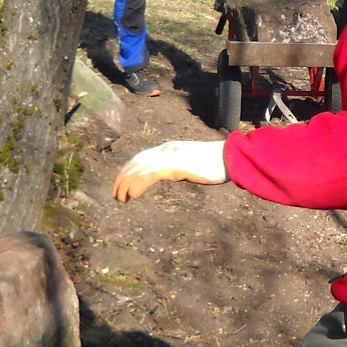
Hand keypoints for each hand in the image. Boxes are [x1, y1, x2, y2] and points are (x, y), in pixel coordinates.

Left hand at [113, 140, 227, 201]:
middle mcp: (166, 149)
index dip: (128, 169)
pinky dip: (138, 185)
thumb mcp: (193, 164)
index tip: (121, 182)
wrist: (231, 158)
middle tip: (115, 194)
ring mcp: (170, 156)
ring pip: (139, 169)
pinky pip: (149, 175)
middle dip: (122, 177)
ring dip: (126, 184)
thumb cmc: (218, 163)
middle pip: (136, 162)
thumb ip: (180, 166)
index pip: (141, 157)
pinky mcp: (175, 165)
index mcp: (170, 147)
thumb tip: (175, 174)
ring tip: (120, 198)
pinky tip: (132, 195)